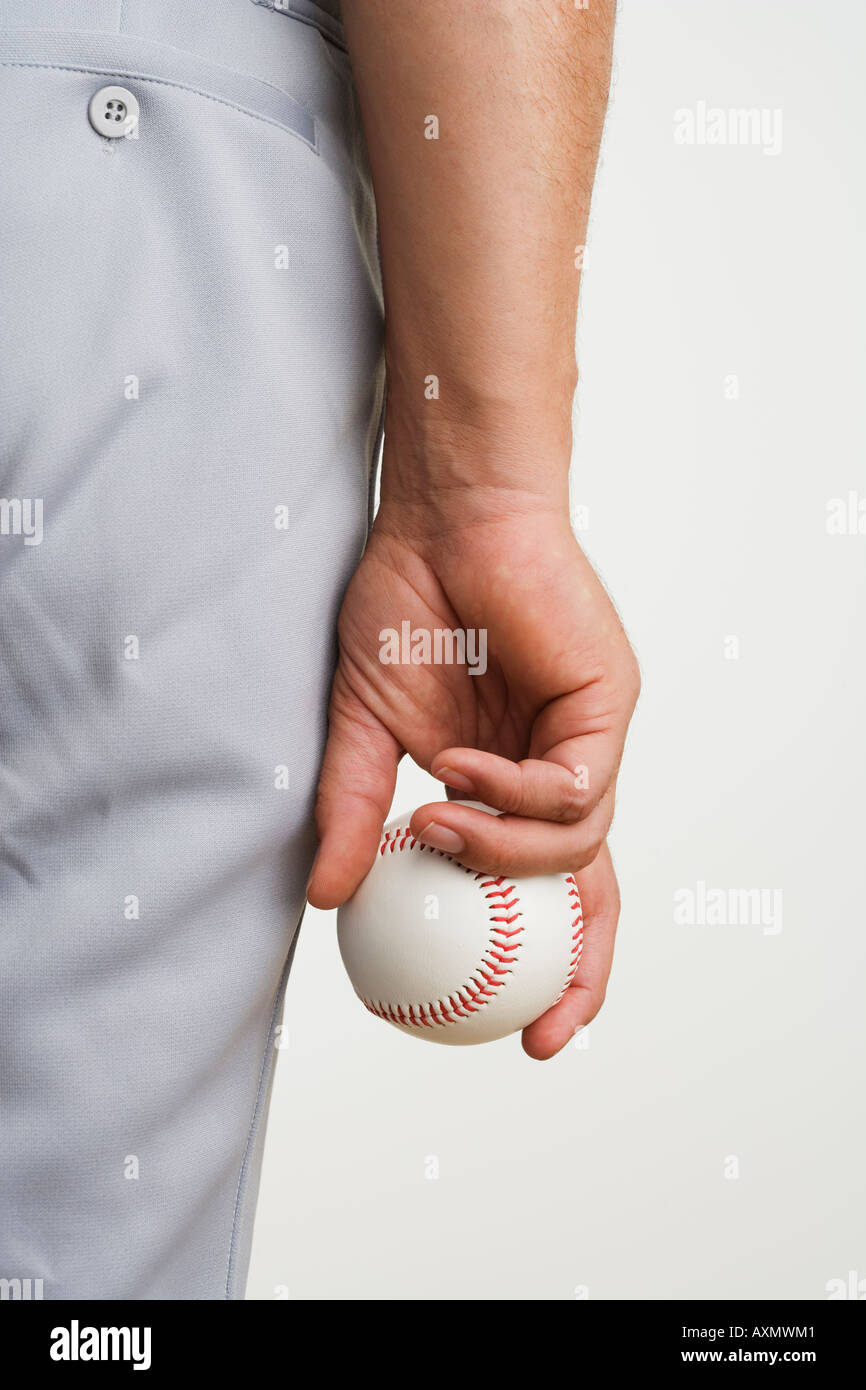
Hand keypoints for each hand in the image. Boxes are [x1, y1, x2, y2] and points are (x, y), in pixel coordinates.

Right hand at [307, 500, 639, 1056]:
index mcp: (509, 785)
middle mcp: (559, 772)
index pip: (543, 893)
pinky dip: (513, 795)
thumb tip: (329, 897)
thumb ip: (356, 811)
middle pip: (596, 894)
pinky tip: (459, 766)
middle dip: (582, 972)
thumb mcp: (364, 728)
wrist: (442, 521)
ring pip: (578, 846)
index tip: (514, 1031)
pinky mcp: (608, 704)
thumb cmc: (408, 610)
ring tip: (432, 821)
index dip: (541, 966)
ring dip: (499, 852)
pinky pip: (576, 788)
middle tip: (543, 1030)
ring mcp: (588, 741)